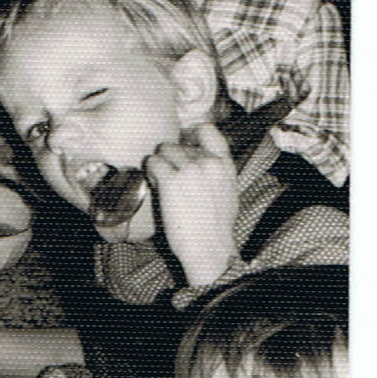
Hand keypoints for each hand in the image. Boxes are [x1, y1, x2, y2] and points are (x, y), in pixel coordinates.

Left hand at [145, 121, 239, 286]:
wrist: (209, 247)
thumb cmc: (215, 228)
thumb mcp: (226, 193)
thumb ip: (214, 174)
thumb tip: (197, 165)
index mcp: (224, 165)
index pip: (207, 131)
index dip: (191, 136)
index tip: (183, 149)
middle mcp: (208, 162)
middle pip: (179, 144)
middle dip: (171, 159)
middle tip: (170, 179)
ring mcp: (190, 168)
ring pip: (164, 150)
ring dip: (159, 164)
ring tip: (161, 182)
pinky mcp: (171, 179)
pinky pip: (153, 162)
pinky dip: (150, 170)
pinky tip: (154, 184)